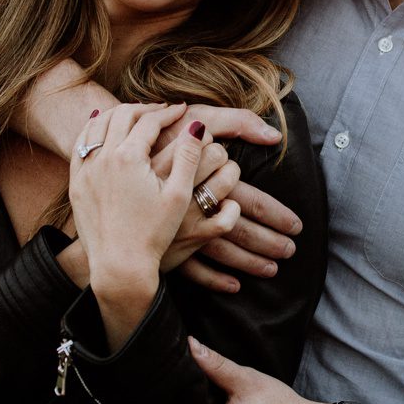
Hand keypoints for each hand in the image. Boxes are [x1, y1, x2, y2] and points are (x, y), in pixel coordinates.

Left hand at [69, 103, 204, 296]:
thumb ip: (188, 156)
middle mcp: (103, 158)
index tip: (182, 109)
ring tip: (135, 115)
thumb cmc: (153, 233)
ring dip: (118, 114)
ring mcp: (86, 170)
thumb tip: (196, 125)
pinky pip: (81, 145)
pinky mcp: (76, 183)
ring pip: (98, 125)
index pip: (150, 121)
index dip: (169, 113)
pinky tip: (103, 129)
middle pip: (123, 115)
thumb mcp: (178, 194)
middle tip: (161, 111)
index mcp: (129, 158)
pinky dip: (93, 130)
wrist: (119, 266)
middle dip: (144, 109)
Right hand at [151, 106, 304, 294]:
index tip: (296, 224)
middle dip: (269, 240)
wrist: (107, 164)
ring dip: (250, 261)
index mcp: (206, 177)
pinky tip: (233, 285)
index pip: (248, 198)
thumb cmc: (157, 137)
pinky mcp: (162, 243)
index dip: (276, 213)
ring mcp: (178, 228)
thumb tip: (274, 136)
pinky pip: (193, 269)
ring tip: (274, 268)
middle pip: (240, 225)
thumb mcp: (195, 117)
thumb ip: (235, 121)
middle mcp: (193, 205)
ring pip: (223, 250)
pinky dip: (214, 279)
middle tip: (292, 248)